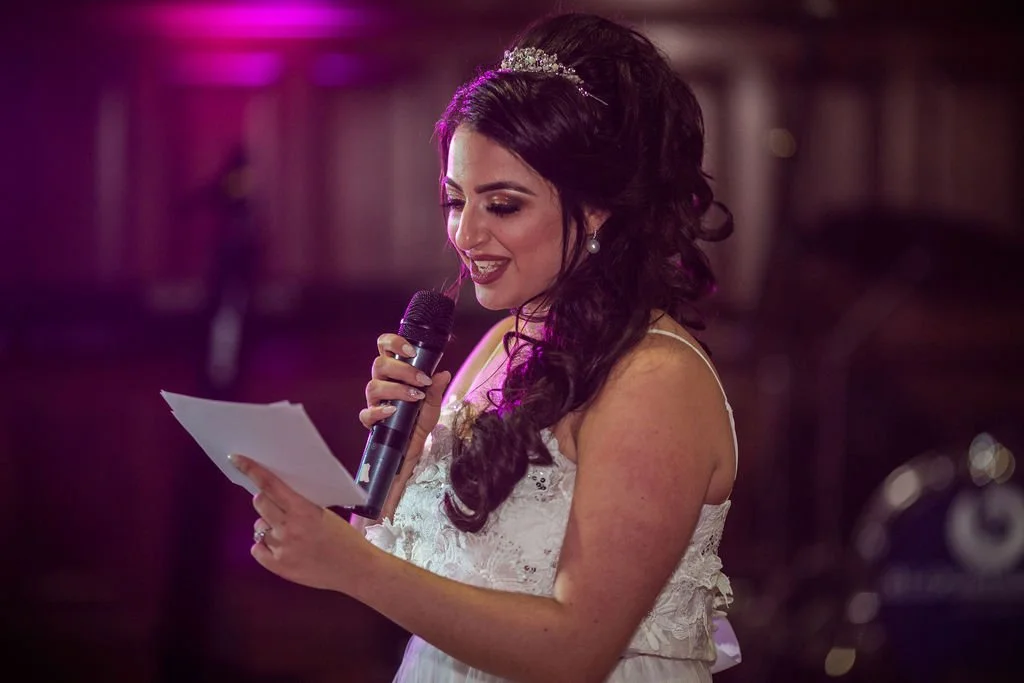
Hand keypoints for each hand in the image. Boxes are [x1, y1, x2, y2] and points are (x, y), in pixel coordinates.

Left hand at [231, 454, 367, 593]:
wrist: (355, 569)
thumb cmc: (345, 538)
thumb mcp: (326, 514)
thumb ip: (301, 505)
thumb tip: (277, 495)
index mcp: (304, 511)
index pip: (271, 485)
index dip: (251, 470)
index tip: (237, 459)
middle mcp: (289, 528)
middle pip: (259, 503)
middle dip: (265, 501)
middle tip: (277, 506)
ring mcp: (281, 548)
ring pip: (259, 527)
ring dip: (268, 526)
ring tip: (288, 533)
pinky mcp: (277, 566)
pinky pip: (257, 549)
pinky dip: (264, 546)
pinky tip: (280, 547)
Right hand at [360, 333, 451, 468]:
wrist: (413, 450)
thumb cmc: (419, 422)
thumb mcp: (432, 405)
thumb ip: (436, 389)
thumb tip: (443, 373)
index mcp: (394, 373)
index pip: (385, 347)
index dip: (394, 342)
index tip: (412, 351)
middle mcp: (382, 383)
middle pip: (379, 364)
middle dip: (402, 369)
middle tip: (423, 380)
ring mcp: (374, 402)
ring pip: (373, 386)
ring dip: (396, 389)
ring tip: (415, 397)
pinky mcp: (371, 421)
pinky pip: (366, 413)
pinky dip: (379, 411)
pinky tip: (392, 411)